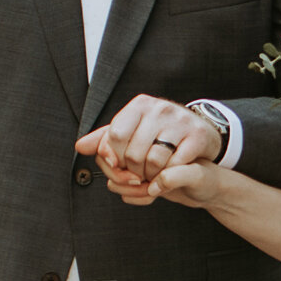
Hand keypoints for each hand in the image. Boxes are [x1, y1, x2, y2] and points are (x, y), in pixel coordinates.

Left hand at [74, 96, 222, 197]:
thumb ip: (105, 138)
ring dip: (151, 175)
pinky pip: (175, 164)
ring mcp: (180, 121)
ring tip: (152, 175)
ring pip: (154, 160)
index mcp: (140, 105)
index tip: (118, 166)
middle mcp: (160, 108)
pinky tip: (168, 174)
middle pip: (133, 152)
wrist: (200, 134)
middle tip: (137, 174)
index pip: (115, 135)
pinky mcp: (197, 136)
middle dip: (133, 171)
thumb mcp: (133, 130)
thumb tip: (80, 146)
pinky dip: (169, 175)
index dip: (113, 157)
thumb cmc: (160, 134)